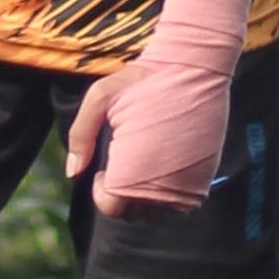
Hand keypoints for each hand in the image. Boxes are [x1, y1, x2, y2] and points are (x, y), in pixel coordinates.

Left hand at [67, 0, 261, 212]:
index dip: (102, 193)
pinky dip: (168, 191)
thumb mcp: (100, 96)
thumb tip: (73, 173)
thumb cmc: (141, 79)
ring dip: (146, 196)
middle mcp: (162, 184)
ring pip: (159, 211)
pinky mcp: (205, 176)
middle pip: (134, 214)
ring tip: (142, 164)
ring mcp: (187, 182)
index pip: (112, 208)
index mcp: (133, 169)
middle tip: (122, 165)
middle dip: (122, 196)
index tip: (103, 169)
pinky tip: (162, 163)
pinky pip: (181, 201)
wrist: (192, 64)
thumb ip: (81, 135)